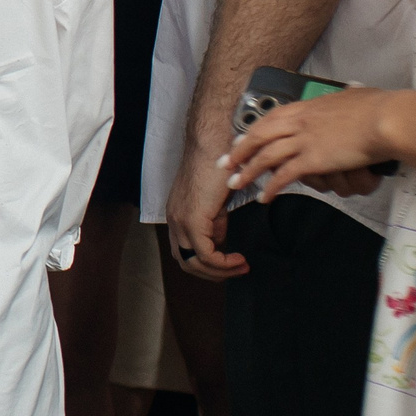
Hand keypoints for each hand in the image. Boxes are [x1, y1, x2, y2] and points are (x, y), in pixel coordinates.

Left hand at [166, 151, 247, 279]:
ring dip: (220, 271)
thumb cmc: (218, 163)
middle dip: (212, 273)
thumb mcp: (215, 200)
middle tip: (236, 270)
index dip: (205, 264)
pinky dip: (223, 262)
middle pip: (185, 262)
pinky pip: (206, 254)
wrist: (213, 143)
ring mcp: (180, 220)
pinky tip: (238, 259)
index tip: (229, 263)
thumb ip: (215, 222)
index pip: (183, 251)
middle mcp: (174, 220)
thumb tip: (219, 241)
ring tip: (241, 266)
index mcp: (177, 214)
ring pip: (194, 262)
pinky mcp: (192, 219)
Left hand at [222, 87, 395, 204]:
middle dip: (240, 151)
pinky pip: (284, 176)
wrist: (386, 119)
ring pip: (265, 157)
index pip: (272, 118)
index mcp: (308, 106)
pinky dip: (271, 187)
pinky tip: (264, 197)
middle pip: (259, 136)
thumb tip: (353, 89)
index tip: (241, 139)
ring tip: (236, 184)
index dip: (254, 131)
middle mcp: (300, 122)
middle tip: (225, 163)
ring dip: (247, 172)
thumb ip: (349, 95)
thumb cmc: (378, 107)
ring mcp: (304, 140)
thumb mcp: (357, 94)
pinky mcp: (313, 159)